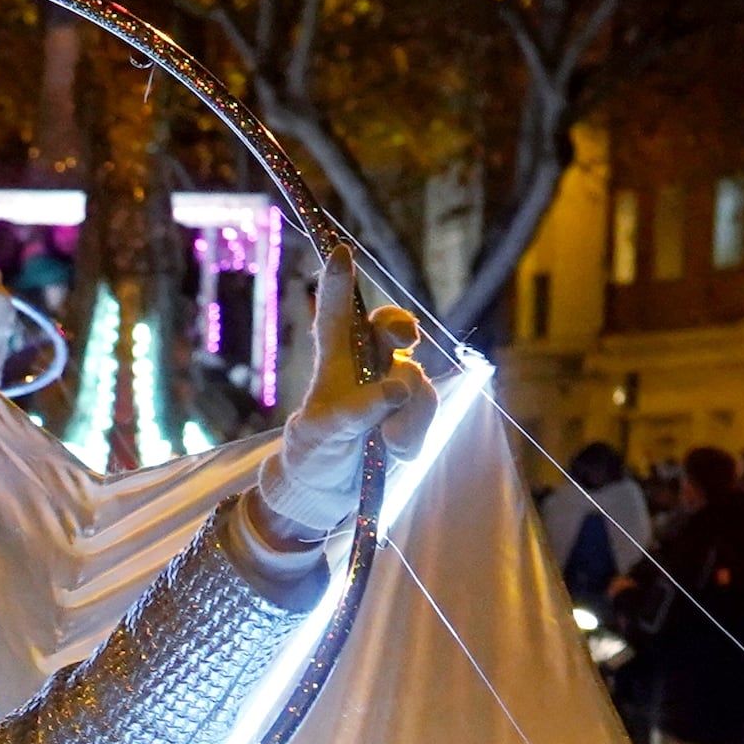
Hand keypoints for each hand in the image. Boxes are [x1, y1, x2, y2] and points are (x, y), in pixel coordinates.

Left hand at [256, 292, 430, 543]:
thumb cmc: (313, 455)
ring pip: (416, 379)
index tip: (340, 251)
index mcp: (334, 361)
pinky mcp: (413, 411)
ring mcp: (393, 386)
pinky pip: (429, 410)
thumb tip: (396, 389)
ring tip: (386, 444)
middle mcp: (366, 365)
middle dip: (401, 326)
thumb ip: (355, 410)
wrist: (330, 492)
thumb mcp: (322, 435)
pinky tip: (396, 453)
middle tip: (407, 339)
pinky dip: (416, 434)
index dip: (339, 283)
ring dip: (406, 413)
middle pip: (390, 328)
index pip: (336, 315)